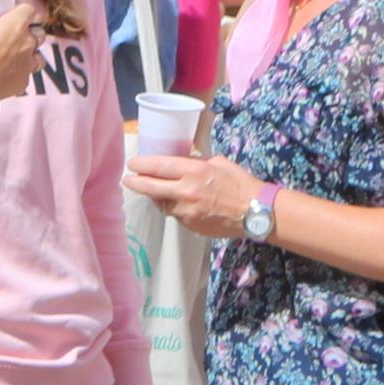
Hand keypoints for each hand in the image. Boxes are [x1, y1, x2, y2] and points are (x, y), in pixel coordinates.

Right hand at [0, 0, 47, 99]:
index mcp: (15, 25)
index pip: (30, 10)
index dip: (25, 11)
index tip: (17, 14)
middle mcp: (27, 43)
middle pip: (40, 34)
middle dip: (31, 35)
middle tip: (15, 38)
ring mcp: (28, 64)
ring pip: (39, 57)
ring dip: (31, 56)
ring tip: (16, 59)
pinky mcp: (23, 82)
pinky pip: (26, 77)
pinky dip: (19, 76)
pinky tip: (7, 77)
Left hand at [127, 151, 260, 239]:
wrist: (256, 212)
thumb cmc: (240, 183)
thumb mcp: (218, 163)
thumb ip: (197, 162)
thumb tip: (183, 159)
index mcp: (194, 172)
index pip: (158, 166)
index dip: (141, 165)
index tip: (132, 164)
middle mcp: (186, 192)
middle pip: (151, 187)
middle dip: (135, 183)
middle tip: (127, 179)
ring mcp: (187, 211)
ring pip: (161, 203)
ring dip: (155, 196)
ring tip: (153, 189)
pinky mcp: (191, 225)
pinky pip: (175, 214)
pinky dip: (172, 207)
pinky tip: (175, 202)